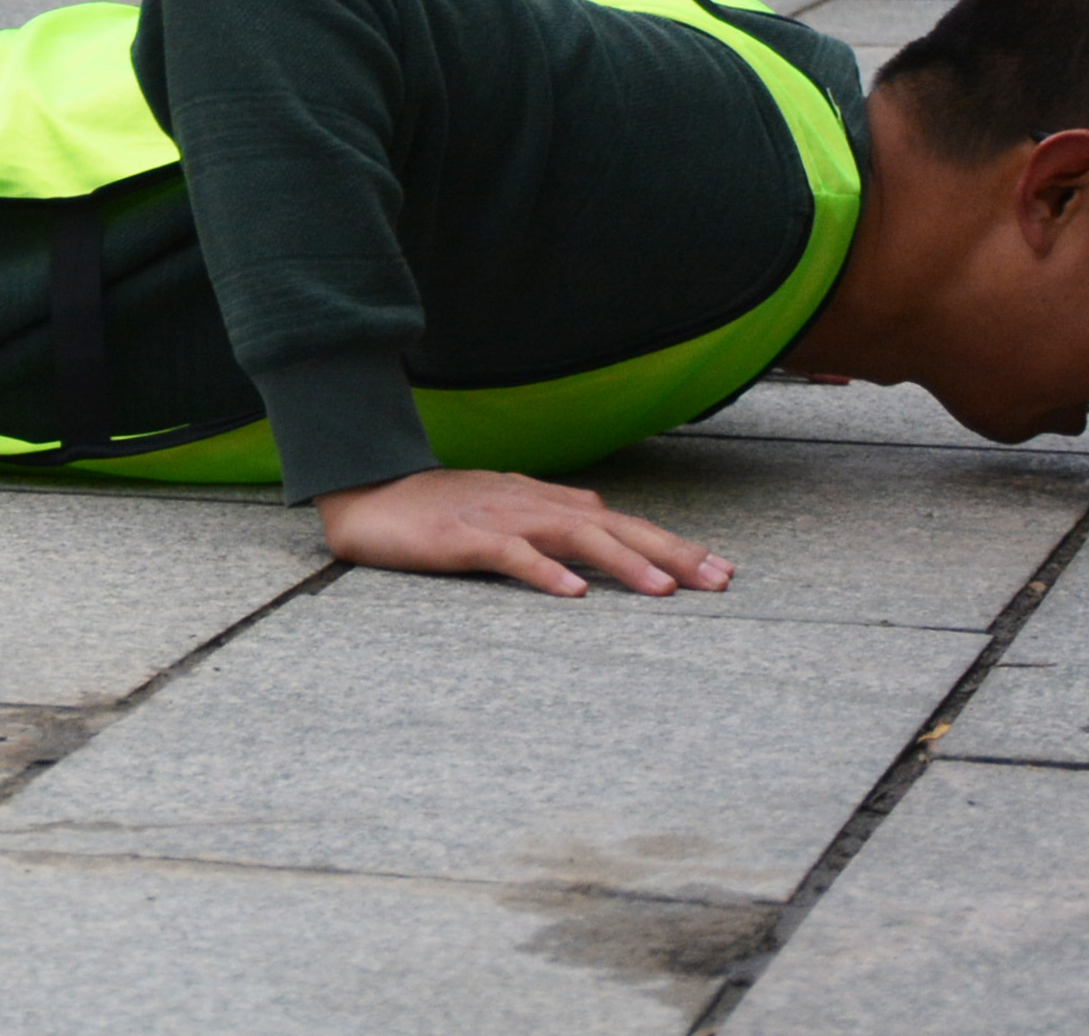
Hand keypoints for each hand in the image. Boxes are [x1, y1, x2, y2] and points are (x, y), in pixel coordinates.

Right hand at [313, 467, 734, 599]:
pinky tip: (574, 594)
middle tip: (719, 580)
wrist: (368, 495)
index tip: (720, 568)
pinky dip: (545, 572)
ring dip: (623, 561)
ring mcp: (498, 518)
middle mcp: (531, 504)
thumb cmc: (438, 508)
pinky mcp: (463, 537)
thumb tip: (604, 515)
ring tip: (665, 589)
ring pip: (573, 536)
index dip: (673, 544)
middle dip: (671, 552)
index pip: (622, 521)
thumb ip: (553, 510)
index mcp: (544, 501)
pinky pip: (511, 555)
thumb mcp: (505, 505)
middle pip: (613, 525)